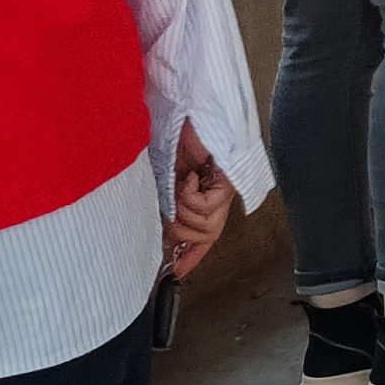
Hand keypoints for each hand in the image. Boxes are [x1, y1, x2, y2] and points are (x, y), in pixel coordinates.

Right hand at [163, 117, 234, 281]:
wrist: (178, 113)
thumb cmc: (164, 141)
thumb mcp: (157, 182)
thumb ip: (162, 207)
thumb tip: (160, 239)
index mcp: (198, 195)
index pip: (202, 234)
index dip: (191, 255)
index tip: (176, 272)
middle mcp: (215, 195)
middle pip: (203, 235)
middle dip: (179, 229)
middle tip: (168, 206)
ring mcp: (224, 187)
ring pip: (204, 226)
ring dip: (181, 211)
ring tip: (177, 186)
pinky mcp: (227, 180)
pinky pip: (206, 208)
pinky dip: (189, 195)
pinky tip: (188, 177)